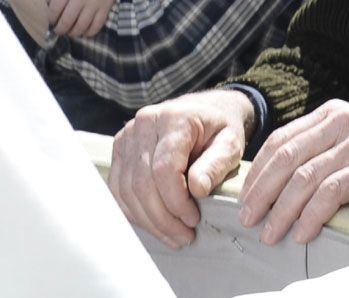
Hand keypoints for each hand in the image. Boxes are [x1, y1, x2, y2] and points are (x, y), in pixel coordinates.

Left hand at [48, 0, 121, 35]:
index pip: (54, 8)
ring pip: (81, 26)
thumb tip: (47, 1)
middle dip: (60, 29)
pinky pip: (96, 26)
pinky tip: (85, 31)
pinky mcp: (106, 7)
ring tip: (70, 32)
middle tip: (59, 30)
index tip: (51, 20)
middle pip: (66, 20)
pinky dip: (89, 32)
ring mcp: (94, 3)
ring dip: (73, 33)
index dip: (51, 17)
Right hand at [109, 88, 256, 247]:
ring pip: (126, 189)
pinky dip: (133, 212)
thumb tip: (197, 189)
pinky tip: (153, 224)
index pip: (164, 169)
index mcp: (174, 119)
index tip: (193, 220)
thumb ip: (216, 164)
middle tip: (184, 236)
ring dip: (148, 221)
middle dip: (162, 218)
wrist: (203, 111)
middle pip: (142, 183)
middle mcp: (144, 124)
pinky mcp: (120, 150)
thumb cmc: (218, 129)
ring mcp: (127, 136)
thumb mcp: (231, 143)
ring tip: (173, 235)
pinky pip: (117, 189)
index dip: (176, 201)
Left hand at [238, 100, 348, 244]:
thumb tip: (276, 183)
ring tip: (271, 233)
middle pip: (288, 157)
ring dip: (284, 209)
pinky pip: (333, 190)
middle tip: (248, 218)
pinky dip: (314, 214)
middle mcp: (342, 121)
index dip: (258, 171)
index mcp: (330, 114)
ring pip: (307, 176)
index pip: (281, 140)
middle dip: (263, 191)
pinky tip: (304, 232)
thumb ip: (321, 151)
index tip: (242, 198)